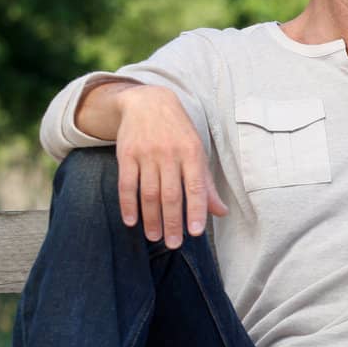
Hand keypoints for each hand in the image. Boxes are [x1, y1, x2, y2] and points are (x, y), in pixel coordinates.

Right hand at [112, 85, 227, 246]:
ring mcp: (146, 153)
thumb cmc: (178, 133)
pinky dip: (128, 205)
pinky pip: (126, 184)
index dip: (195, 210)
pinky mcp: (126, 154)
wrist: (148, 102)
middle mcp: (169, 153)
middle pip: (170, 194)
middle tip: (173, 244)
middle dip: (172, 222)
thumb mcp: (197, 152)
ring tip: (154, 237)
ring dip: (151, 218)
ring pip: (149, 192)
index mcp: (192, 152)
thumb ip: (206, 184)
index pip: (195, 186)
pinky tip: (131, 221)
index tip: (195, 232)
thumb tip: (221, 212)